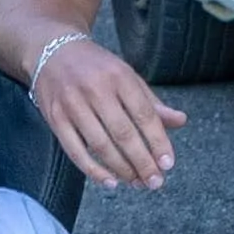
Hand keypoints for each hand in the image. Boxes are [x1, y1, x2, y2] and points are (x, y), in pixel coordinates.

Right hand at [25, 29, 184, 188]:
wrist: (52, 51)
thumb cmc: (96, 68)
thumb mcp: (127, 77)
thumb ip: (152, 103)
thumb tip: (181, 121)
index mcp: (120, 77)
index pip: (144, 114)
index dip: (158, 142)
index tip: (168, 164)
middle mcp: (96, 89)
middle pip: (123, 134)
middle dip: (142, 162)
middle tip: (155, 182)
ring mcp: (73, 104)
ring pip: (100, 145)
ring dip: (121, 169)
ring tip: (137, 183)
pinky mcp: (55, 118)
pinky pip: (75, 151)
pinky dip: (93, 170)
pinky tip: (110, 182)